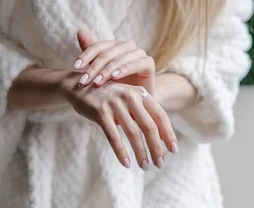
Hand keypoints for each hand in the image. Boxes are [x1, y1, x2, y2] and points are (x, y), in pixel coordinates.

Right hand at [57, 74, 177, 169]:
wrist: (79, 87)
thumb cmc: (108, 98)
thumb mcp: (128, 100)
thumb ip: (142, 114)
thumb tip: (160, 140)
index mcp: (141, 93)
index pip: (160, 115)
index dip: (168, 133)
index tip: (174, 150)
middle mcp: (130, 96)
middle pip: (149, 126)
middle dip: (156, 148)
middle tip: (160, 164)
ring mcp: (115, 103)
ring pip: (133, 133)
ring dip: (141, 153)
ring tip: (145, 166)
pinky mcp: (100, 112)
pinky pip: (114, 136)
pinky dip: (121, 151)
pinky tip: (126, 163)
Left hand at [74, 31, 155, 94]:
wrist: (137, 100)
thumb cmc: (117, 85)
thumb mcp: (101, 70)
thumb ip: (91, 52)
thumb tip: (80, 31)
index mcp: (114, 45)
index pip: (97, 46)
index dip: (86, 55)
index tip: (75, 67)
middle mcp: (127, 46)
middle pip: (107, 53)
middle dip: (94, 67)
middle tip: (84, 81)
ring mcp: (139, 53)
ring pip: (120, 58)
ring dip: (106, 71)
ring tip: (97, 82)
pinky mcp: (148, 62)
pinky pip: (136, 63)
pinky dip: (124, 69)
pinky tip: (114, 77)